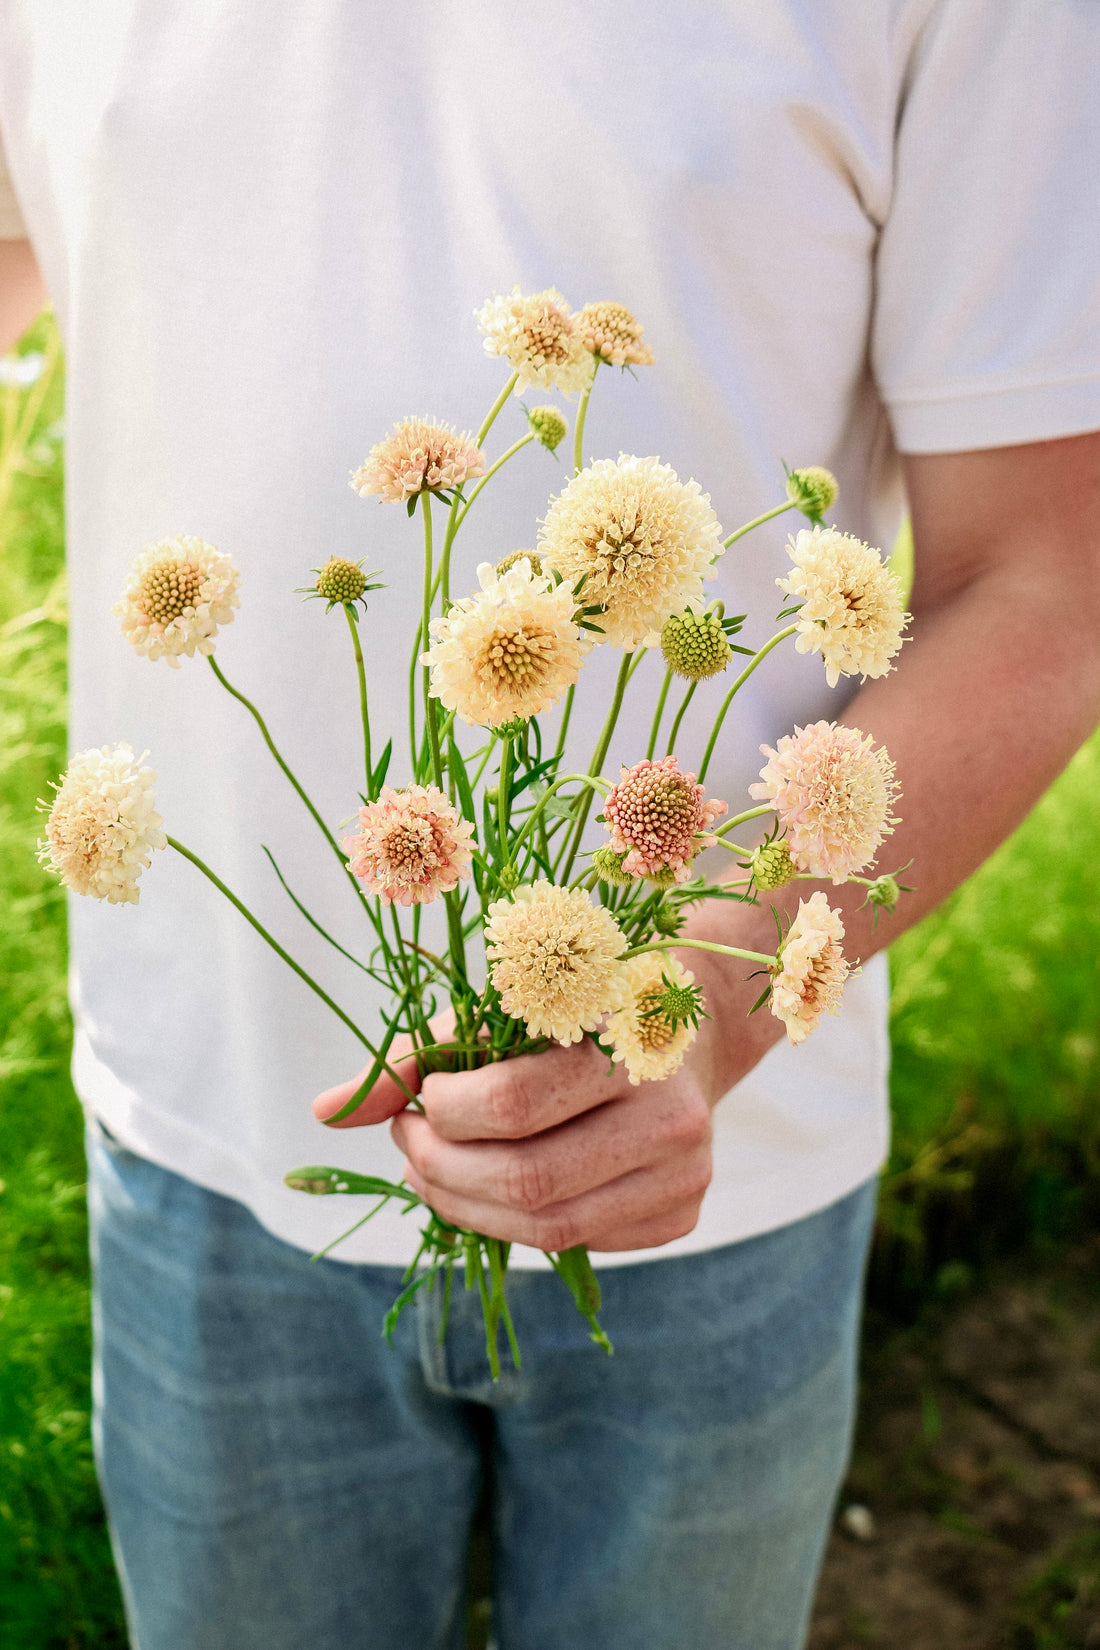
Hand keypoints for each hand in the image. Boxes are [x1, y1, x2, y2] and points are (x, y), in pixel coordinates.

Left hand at [313, 1022, 712, 1252]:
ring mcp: (685, 1171)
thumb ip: (414, 1059)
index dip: (442, 1113)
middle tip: (409, 1146)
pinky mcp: (684, 1212)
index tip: (423, 1098)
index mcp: (623, 1041)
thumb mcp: (498, 1012)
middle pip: (526, 1179)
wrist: (680, 1025)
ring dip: (466, 1206)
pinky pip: (580, 1241)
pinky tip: (493, 1187)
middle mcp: (670, 1113)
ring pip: (548, 1227)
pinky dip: (516, 1221)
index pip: (510, 1105)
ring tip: (431, 1172)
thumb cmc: (569, 1012)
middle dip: (441, 1170)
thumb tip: (324, 1113)